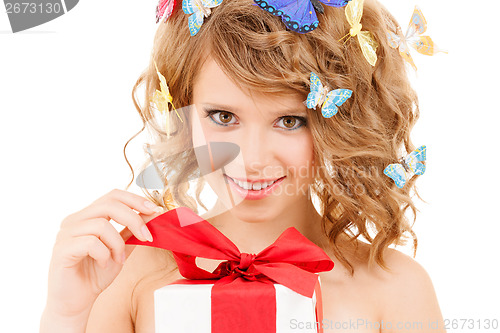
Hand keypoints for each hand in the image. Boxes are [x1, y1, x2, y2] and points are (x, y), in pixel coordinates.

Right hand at [43, 189, 162, 321]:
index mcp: (88, 216)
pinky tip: (104, 265)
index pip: (113, 195)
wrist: (76, 302)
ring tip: (118, 259)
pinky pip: (90, 242)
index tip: (155, 210)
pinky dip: (104, 254)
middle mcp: (74, 220)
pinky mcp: (62, 249)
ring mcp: (66, 233)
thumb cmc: (96, 274)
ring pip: (101, 224)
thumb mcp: (121, 249)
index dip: (136, 200)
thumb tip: (153, 214)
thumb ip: (132, 231)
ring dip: (117, 244)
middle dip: (134, 219)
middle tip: (147, 237)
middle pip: (109, 204)